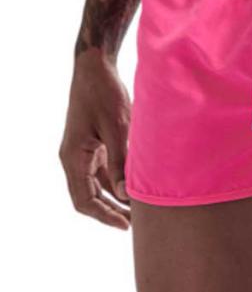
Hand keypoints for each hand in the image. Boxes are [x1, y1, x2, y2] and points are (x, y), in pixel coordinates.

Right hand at [59, 50, 130, 228]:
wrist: (96, 66)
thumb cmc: (104, 93)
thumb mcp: (116, 127)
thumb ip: (120, 161)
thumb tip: (124, 194)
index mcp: (73, 156)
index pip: (84, 199)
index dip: (104, 215)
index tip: (125, 225)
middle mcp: (74, 157)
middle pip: (89, 196)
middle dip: (111, 211)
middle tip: (137, 223)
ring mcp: (84, 151)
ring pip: (97, 184)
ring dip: (115, 197)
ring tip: (139, 209)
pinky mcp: (94, 143)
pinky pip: (103, 169)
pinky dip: (117, 180)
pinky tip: (135, 185)